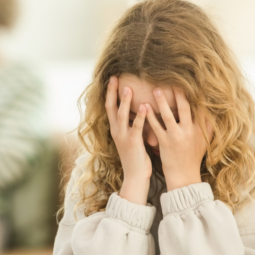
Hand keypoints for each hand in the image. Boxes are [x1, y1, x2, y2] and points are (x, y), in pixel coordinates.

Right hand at [105, 76, 150, 204]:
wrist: (135, 176)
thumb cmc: (136, 156)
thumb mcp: (131, 137)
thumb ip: (132, 124)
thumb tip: (138, 109)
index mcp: (115, 129)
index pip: (109, 107)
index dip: (110, 93)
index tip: (113, 79)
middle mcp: (116, 131)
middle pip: (111, 108)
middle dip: (113, 92)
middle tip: (115, 78)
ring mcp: (123, 137)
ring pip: (121, 115)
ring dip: (124, 101)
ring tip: (128, 88)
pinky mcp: (133, 143)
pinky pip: (136, 127)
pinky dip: (140, 116)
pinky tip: (145, 106)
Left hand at [145, 88, 211, 190]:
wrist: (184, 176)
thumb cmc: (193, 157)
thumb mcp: (205, 141)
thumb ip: (208, 125)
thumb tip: (211, 109)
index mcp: (200, 129)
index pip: (200, 107)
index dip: (196, 93)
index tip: (193, 80)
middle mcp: (189, 131)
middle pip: (185, 108)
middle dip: (179, 93)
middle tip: (172, 79)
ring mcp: (176, 137)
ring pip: (168, 115)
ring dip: (162, 101)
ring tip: (155, 89)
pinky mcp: (164, 142)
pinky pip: (156, 126)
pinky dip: (150, 116)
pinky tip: (144, 106)